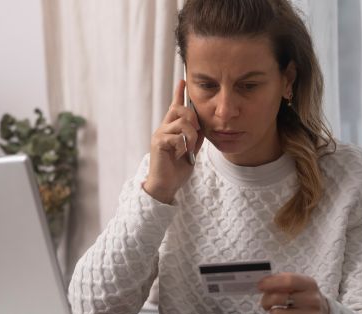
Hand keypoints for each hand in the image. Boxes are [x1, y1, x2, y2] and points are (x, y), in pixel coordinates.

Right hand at [143, 80, 203, 203]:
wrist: (166, 185)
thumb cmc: (176, 171)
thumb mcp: (191, 151)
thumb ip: (195, 138)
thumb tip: (202, 126)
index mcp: (171, 130)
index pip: (174, 107)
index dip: (179, 94)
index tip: (183, 80)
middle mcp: (163, 129)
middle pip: (179, 109)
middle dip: (192, 117)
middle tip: (196, 132)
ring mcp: (160, 134)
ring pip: (182, 122)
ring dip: (191, 135)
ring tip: (189, 148)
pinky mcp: (159, 142)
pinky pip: (177, 136)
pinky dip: (183, 145)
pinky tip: (180, 154)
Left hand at [258, 273, 329, 313]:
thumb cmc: (304, 298)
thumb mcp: (298, 285)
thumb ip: (280, 281)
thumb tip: (262, 283)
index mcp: (309, 285)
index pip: (289, 281)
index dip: (271, 283)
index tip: (260, 286)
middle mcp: (313, 300)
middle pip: (278, 298)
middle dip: (266, 300)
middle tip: (266, 303)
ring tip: (278, 313)